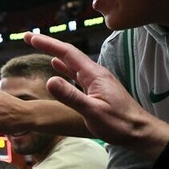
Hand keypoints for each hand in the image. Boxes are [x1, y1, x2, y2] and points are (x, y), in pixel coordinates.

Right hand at [25, 32, 168, 157]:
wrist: (139, 132)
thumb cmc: (119, 123)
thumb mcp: (92, 111)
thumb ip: (71, 96)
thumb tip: (49, 80)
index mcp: (94, 75)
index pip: (67, 53)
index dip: (48, 44)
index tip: (30, 37)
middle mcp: (95, 73)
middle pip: (68, 54)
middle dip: (48, 45)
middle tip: (29, 38)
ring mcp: (96, 81)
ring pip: (71, 62)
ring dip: (54, 53)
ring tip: (40, 47)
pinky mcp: (97, 89)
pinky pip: (76, 73)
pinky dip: (64, 66)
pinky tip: (57, 66)